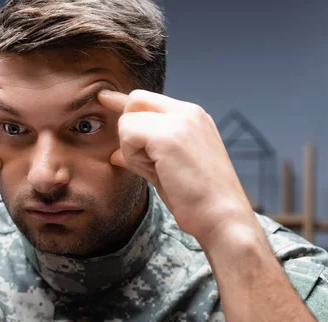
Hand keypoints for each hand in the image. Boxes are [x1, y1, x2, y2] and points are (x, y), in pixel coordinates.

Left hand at [98, 89, 254, 244]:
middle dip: (129, 129)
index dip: (123, 102)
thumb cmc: (198, 200)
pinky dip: (133, 157)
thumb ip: (143, 155)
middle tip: (147, 161)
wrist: (222, 217)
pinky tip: (155, 170)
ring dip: (132, 149)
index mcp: (192, 118)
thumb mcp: (166, 170)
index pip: (149, 99)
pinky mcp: (168, 136)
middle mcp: (188, 113)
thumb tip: (115, 154)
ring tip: (159, 171)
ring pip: (128, 120)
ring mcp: (179, 121)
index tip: (104, 98)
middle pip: (135, 100)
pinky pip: (128, 135)